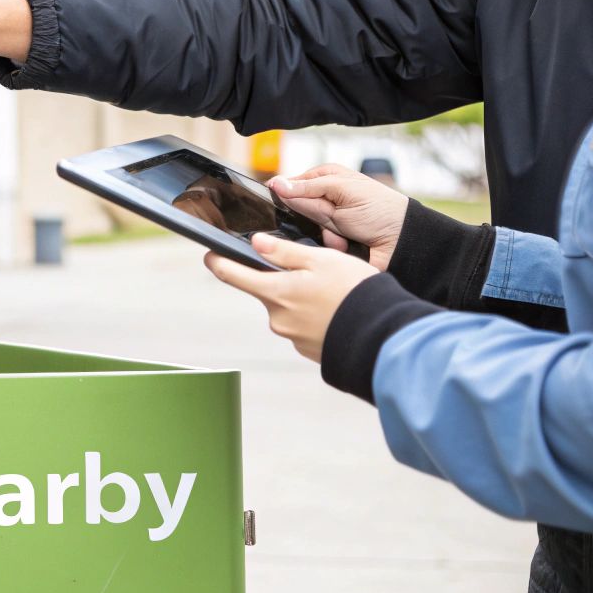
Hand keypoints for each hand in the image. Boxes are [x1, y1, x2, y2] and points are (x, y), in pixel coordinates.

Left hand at [204, 235, 378, 361]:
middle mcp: (278, 318)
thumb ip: (285, 252)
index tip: (209, 255)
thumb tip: (256, 243)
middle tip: (314, 272)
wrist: (383, 335)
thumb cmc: (355, 292)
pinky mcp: (307, 349)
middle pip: (267, 291)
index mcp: (276, 293)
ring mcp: (292, 336)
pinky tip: (335, 310)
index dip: (218, 262)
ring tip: (332, 292)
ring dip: (301, 298)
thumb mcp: (322, 260)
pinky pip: (303, 325)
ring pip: (287, 308)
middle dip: (282, 279)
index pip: (232, 275)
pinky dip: (313, 316)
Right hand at [268, 164, 410, 269]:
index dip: (287, 196)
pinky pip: (316, 246)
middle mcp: (324, 199)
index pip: (292, 184)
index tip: (282, 204)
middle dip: (310, 218)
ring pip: (305, 230)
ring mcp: (327, 222)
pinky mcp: (331, 242)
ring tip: (343, 238)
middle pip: (296, 209)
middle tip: (330, 221)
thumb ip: (307, 190)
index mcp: (326, 178)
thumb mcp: (342, 192)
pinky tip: (346, 246)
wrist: (402, 242)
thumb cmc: (379, 210)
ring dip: (323, 235)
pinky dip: (330, 247)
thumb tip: (275, 183)